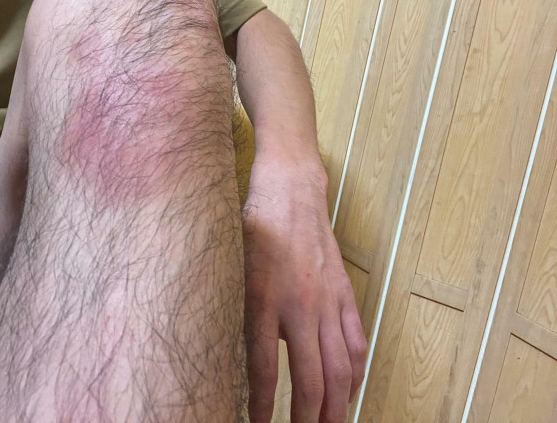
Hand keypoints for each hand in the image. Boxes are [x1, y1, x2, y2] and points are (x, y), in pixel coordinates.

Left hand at [243, 157, 366, 422]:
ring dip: (336, 406)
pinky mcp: (343, 293)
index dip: (260, 403)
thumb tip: (246, 354)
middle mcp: (298, 305)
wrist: (291, 191)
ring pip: (338, 368)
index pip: (263, 366)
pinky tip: (349, 390)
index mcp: (263, 299)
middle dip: (307, 418)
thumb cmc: (255, 227)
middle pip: (310, 378)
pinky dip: (354, 373)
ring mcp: (326, 301)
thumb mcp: (236, 268)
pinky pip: (355, 342)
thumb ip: (243, 311)